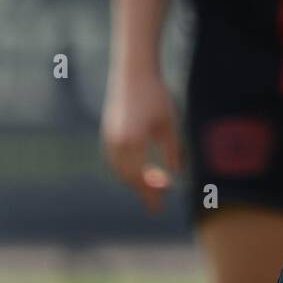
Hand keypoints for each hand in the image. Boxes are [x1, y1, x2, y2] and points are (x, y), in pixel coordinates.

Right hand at [101, 71, 181, 212]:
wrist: (134, 73)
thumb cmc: (156, 96)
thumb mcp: (170, 123)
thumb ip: (173, 150)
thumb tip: (175, 175)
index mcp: (133, 142)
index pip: (141, 178)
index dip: (151, 194)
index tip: (159, 208)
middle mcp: (116, 144)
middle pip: (128, 178)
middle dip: (144, 189)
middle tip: (162, 195)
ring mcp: (109, 139)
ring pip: (119, 171)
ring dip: (135, 180)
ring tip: (154, 183)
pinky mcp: (107, 133)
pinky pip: (114, 160)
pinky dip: (126, 169)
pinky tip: (139, 170)